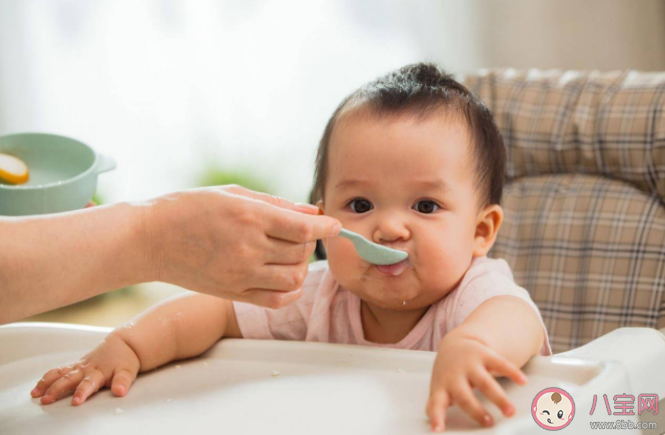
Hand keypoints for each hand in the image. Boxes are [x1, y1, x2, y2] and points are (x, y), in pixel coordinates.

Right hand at [30, 333, 139, 405]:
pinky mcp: (75, 365)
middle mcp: (86, 369)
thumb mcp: (128, 372)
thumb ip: (122, 382)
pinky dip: (47, 377)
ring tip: (35, 394)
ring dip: (47, 383)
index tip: (76, 401)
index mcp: (99, 372)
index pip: (89, 384)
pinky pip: (59, 370)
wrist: (123, 344)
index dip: (82, 392)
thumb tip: (120, 391)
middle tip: (46, 400)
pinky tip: (38, 387)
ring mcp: (79, 366)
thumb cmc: (125, 361)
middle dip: (57, 390)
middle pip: (68, 379)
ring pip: (60, 373)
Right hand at [143, 185, 340, 308]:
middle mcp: (249, 248)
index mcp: (250, 217)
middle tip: (300, 232)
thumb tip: (310, 210)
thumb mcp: (233, 194)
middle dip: (309, 240)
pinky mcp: (233, 292)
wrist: (150, 239)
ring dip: (301, 266)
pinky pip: (276, 300)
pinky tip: (285, 277)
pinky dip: (289, 291)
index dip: (326, 226)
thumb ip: (275, 203)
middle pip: (302, 251)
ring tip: (290, 254)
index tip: (335, 224)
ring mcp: (240, 274)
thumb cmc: (189, 208)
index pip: (304, 226)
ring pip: (293, 277)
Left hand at [426, 335, 527, 431]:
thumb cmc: (449, 374)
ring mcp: (470, 365)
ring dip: (498, 398)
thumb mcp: (439, 388)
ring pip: (485, 382)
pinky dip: (512, 373)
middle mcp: (455, 376)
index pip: (436, 405)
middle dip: (476, 411)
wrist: (456, 344)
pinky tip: (523, 381)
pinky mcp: (485, 354)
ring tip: (510, 412)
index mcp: (442, 387)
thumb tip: (434, 427)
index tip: (438, 431)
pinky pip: (500, 363)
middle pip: (465, 396)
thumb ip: (436, 405)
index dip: (437, 418)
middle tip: (489, 423)